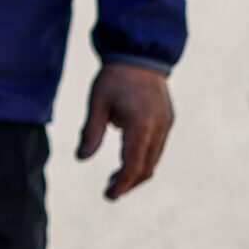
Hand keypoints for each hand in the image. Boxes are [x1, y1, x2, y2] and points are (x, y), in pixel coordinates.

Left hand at [76, 63, 173, 200]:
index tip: (108, 195)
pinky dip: (143, 157)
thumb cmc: (115, 77)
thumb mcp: (97, 103)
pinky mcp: (167, 119)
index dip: (121, 185)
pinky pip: (157, 147)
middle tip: (110, 190)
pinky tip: (127, 156)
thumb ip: (90, 132)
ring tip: (116, 177)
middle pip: (146, 168)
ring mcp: (166, 124)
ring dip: (136, 171)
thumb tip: (81, 158)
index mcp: (141, 127)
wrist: (140, 53)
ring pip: (154, 159)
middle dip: (129, 183)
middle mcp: (158, 129)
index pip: (132, 167)